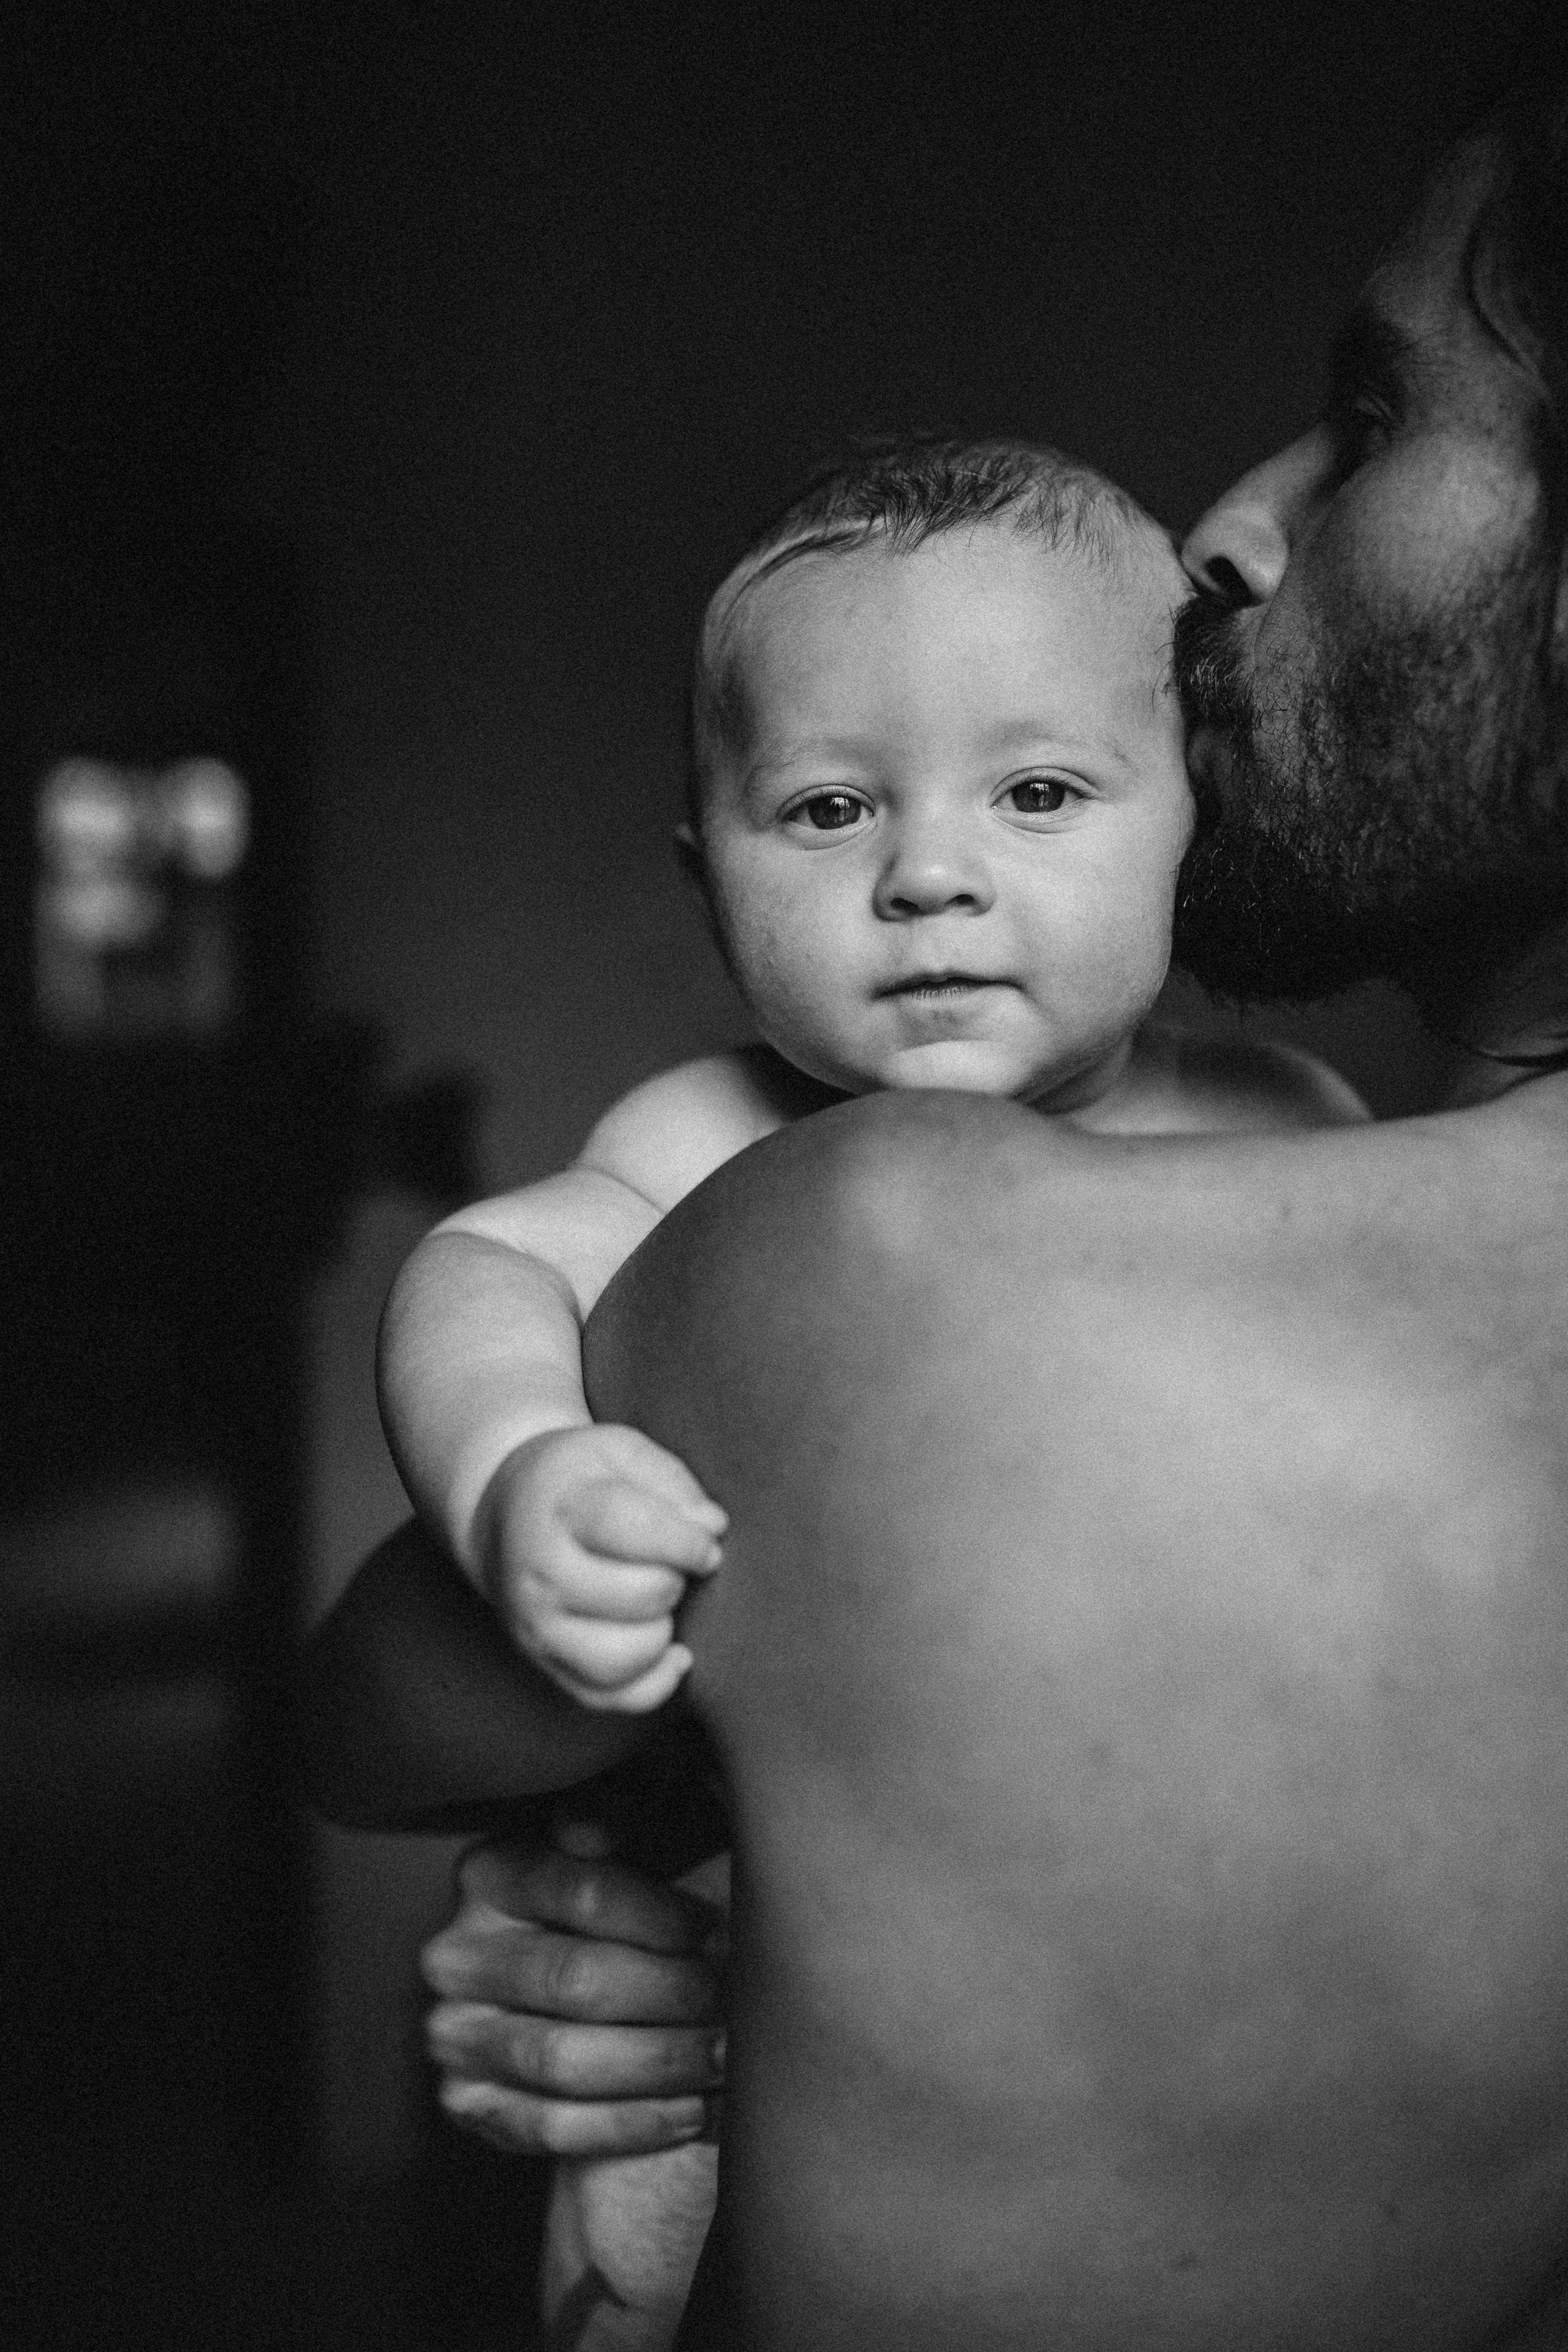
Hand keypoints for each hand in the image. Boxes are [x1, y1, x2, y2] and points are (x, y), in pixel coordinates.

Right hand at [422, 1825, 728, 2158]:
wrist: (580, 1993)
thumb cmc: (620, 1902)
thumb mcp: (624, 1838)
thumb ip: (616, 1816)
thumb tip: (593, 1827)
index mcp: (489, 1872)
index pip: (581, 1891)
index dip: (659, 1913)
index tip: (716, 1925)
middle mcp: (455, 1954)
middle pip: (576, 1980)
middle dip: (670, 1994)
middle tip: (734, 2000)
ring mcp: (454, 2035)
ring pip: (565, 2060)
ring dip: (660, 2064)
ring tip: (725, 2058)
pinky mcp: (469, 2105)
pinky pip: (552, 2128)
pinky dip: (630, 2125)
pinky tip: (691, 2111)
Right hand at [480, 1425, 725, 1711]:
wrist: (505, 1515)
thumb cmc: (579, 1480)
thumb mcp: (619, 1452)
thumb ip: (671, 1481)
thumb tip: (711, 1528)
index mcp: (562, 1509)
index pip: (628, 1527)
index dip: (684, 1540)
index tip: (707, 1544)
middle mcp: (542, 1574)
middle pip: (639, 1595)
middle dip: (675, 1579)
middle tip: (670, 1564)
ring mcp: (538, 1627)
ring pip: (623, 1658)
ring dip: (661, 1632)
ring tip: (658, 1601)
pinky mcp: (549, 1665)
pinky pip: (611, 1697)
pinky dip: (653, 1683)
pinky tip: (671, 1651)